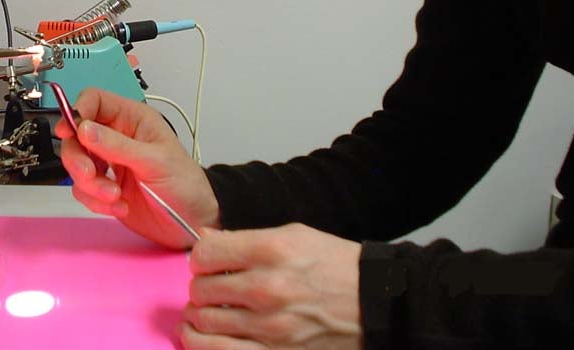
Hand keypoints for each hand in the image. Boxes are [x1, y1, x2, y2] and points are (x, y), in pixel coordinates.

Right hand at [55, 87, 219, 248]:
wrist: (193, 221)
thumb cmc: (185, 183)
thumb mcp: (154, 161)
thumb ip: (117, 145)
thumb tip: (83, 128)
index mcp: (132, 119)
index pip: (95, 101)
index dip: (77, 111)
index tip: (68, 132)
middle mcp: (117, 137)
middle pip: (77, 136)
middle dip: (79, 158)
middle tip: (90, 175)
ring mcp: (109, 163)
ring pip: (77, 165)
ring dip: (90, 185)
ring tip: (115, 197)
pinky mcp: (104, 188)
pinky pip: (83, 190)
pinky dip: (95, 202)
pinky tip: (119, 207)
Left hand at [181, 223, 362, 349]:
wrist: (375, 302)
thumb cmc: (334, 265)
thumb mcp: (293, 235)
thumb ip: (244, 239)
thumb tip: (205, 241)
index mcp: (270, 250)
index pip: (205, 254)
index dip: (201, 257)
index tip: (209, 261)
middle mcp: (267, 288)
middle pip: (201, 288)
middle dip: (201, 286)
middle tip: (211, 285)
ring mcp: (270, 327)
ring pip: (204, 321)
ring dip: (198, 314)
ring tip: (205, 309)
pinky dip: (201, 343)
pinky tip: (200, 334)